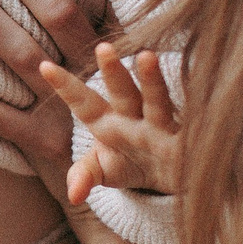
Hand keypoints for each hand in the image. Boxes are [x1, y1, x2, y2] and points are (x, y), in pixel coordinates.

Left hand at [41, 46, 180, 205]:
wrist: (169, 175)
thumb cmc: (129, 164)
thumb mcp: (104, 171)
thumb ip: (84, 175)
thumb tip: (73, 195)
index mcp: (109, 123)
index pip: (84, 104)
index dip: (66, 87)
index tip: (44, 67)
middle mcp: (135, 119)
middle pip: (122, 93)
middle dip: (113, 73)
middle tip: (102, 48)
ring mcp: (163, 128)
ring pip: (157, 101)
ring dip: (152, 81)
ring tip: (147, 56)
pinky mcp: (188, 142)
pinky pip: (191, 124)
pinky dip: (193, 111)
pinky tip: (198, 90)